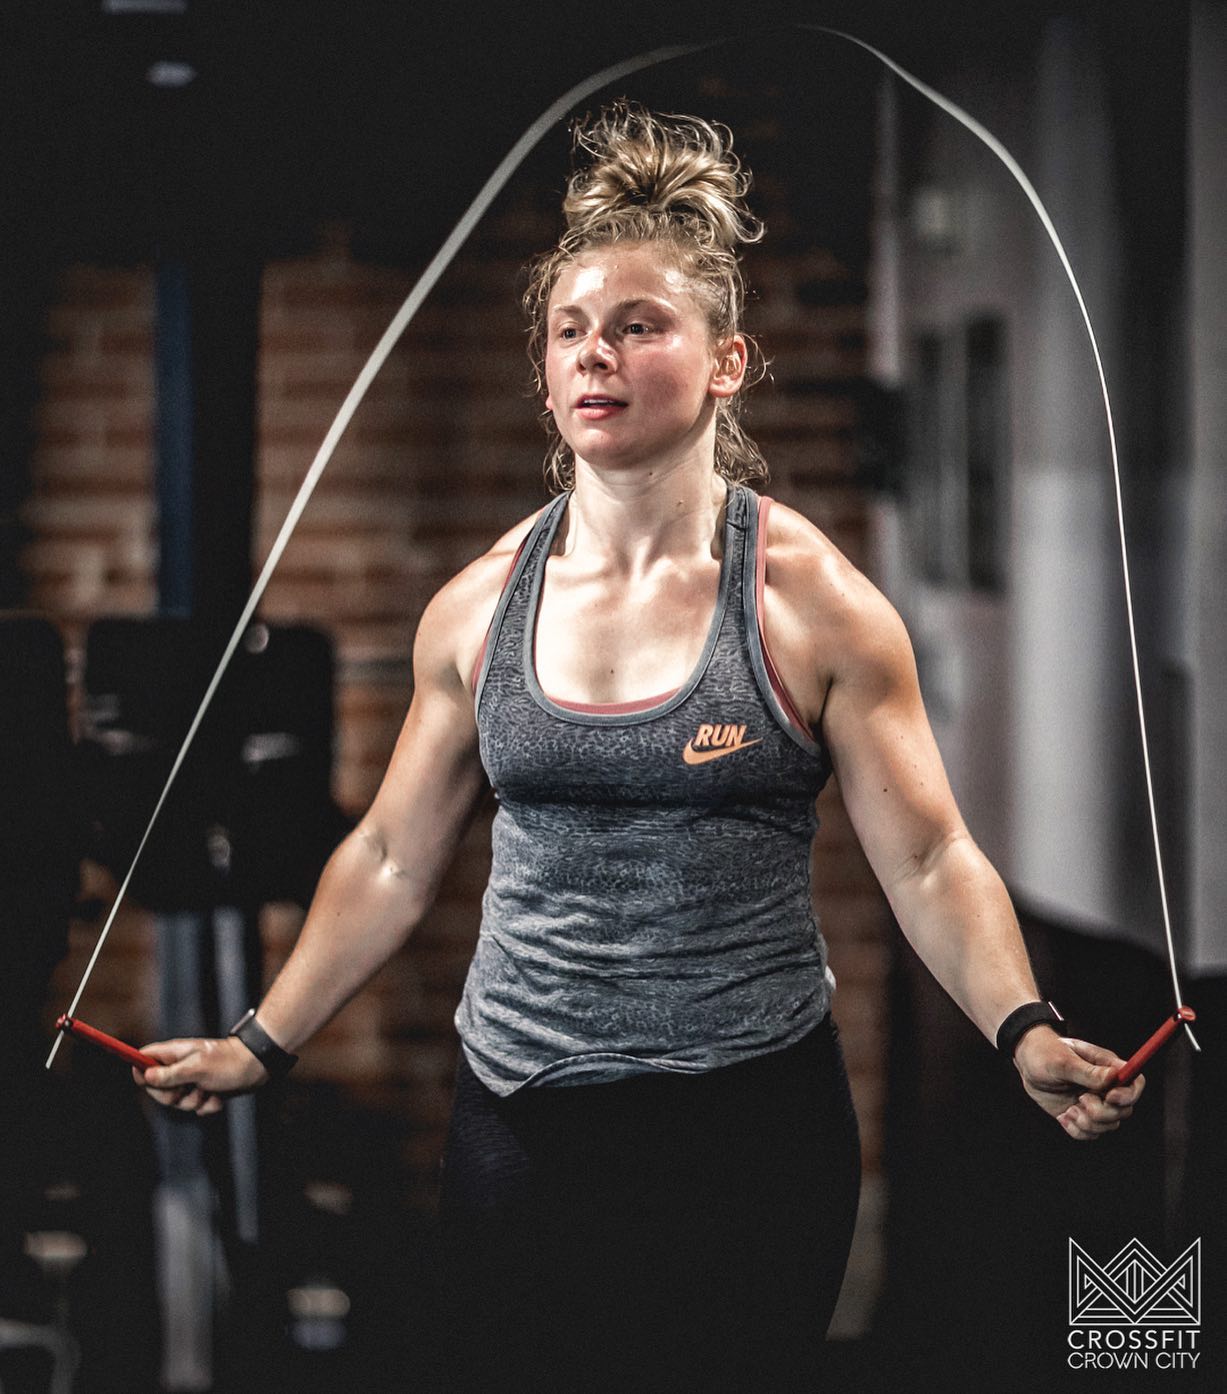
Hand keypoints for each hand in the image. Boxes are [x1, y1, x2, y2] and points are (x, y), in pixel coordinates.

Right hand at [131, 1036, 268, 1116]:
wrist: (258, 1067)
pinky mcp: (205, 1090)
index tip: (149, 1083)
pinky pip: (196, 1107)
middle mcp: (181, 1066)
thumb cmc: (227, 1063)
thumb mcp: (196, 1069)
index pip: (144, 1058)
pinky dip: (207, 1105)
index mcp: (175, 1053)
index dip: (140, 1071)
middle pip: (156, 1087)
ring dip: (193, 1102)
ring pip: (177, 1101)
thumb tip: (144, 1074)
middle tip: (187, 1090)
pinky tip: (219, 1096)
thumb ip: (170, 1074)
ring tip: (208, 1090)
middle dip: (172, 1096)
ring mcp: (193, 1079)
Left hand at [1012, 1028, 1144, 1140]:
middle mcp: (1106, 1088)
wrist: (1027, 1062)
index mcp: (1108, 1068)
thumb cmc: (1045, 1052)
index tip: (1109, 1097)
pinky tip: (1063, 1116)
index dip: (1128, 1095)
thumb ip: (1088, 1072)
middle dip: (1102, 1112)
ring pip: (1108, 1126)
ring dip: (1088, 1123)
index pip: (1135, 1083)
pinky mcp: (1082, 1115)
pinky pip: (1090, 1134)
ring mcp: (1095, 1103)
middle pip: (1123, 1111)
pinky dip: (1077, 1130)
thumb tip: (1114, 1076)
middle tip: (1081, 1099)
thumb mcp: (1063, 1061)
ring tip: (1069, 1109)